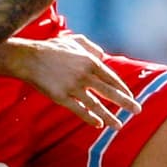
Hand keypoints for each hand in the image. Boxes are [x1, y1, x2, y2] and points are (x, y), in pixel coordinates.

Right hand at [23, 34, 137, 130]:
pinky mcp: (61, 97)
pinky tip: (98, 124)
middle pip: (110, 92)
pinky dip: (89, 118)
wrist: (29, 58)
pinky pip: (79, 110)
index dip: (123, 89)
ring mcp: (73, 87)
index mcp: (90, 61)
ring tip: (118, 125)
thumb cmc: (52, 49)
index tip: (131, 97)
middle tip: (137, 111)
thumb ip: (91, 47)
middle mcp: (85, 75)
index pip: (112, 78)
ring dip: (109, 116)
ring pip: (96, 105)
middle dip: (125, 103)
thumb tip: (104, 56)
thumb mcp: (74, 41)